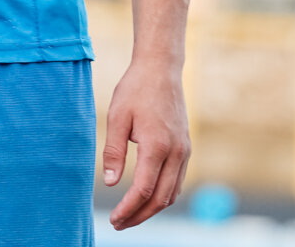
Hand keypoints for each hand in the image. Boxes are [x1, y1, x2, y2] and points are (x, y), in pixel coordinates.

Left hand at [102, 57, 190, 229]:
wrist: (161, 70)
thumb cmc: (135, 91)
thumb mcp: (117, 118)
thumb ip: (113, 152)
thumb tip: (109, 182)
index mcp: (157, 147)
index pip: (143, 190)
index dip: (128, 209)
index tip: (114, 220)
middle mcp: (176, 154)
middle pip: (160, 198)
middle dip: (139, 215)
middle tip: (118, 224)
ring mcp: (185, 152)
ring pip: (172, 193)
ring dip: (152, 208)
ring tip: (130, 215)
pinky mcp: (186, 148)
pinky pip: (177, 181)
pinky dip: (163, 195)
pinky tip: (146, 197)